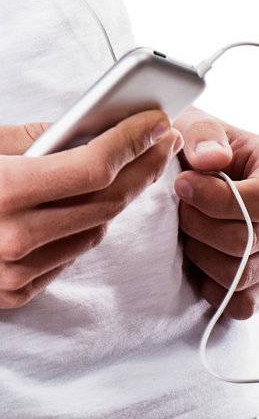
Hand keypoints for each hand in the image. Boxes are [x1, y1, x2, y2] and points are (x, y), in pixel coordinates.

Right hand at [0, 109, 177, 311]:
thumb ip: (18, 137)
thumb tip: (64, 129)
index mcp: (2, 189)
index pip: (91, 166)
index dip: (129, 143)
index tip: (150, 124)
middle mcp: (15, 237)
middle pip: (101, 204)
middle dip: (135, 171)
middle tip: (153, 144)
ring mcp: (14, 273)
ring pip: (88, 236)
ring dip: (109, 203)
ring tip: (119, 171)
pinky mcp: (9, 295)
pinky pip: (61, 261)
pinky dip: (76, 232)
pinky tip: (73, 208)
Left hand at [173, 108, 257, 320]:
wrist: (188, 172)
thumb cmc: (196, 147)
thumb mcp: (197, 126)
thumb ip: (203, 135)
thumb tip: (210, 159)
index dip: (217, 198)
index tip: (182, 184)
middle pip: (243, 241)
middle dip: (196, 223)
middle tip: (178, 205)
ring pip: (238, 274)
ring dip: (199, 252)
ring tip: (186, 227)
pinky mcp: (256, 285)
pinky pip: (241, 303)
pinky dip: (212, 285)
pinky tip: (197, 257)